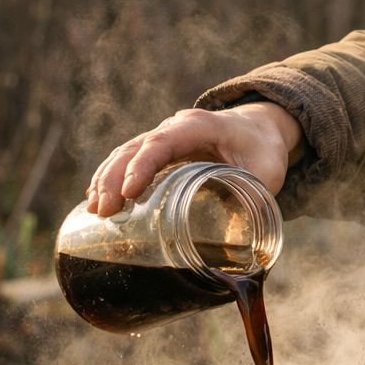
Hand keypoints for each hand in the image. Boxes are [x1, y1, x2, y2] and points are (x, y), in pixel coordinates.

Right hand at [85, 103, 304, 215]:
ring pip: (126, 153)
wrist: (259, 128)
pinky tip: (98, 201)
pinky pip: (128, 160)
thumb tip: (242, 238)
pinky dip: (111, 178)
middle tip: (104, 210)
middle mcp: (176, 128)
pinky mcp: (159, 152)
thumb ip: (256, 196)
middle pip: (136, 148)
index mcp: (201, 126)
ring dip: (106, 179)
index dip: (142, 165)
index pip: (163, 142)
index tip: (128, 192)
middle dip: (114, 177)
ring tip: (95, 210)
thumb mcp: (269, 171)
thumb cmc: (264, 149)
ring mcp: (164, 137)